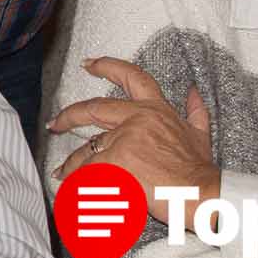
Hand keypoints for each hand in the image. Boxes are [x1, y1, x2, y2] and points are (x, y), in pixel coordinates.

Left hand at [49, 58, 217, 225]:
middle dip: (69, 116)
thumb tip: (193, 90)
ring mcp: (125, 139)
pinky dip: (79, 181)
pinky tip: (71, 188)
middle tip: (55, 123)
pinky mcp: (116, 161)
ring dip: (73, 163)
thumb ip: (195, 110)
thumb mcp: (200, 134)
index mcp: (155, 109)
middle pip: (94, 109)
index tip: (88, 63)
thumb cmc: (200, 170)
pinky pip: (90, 170)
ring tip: (62, 173)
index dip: (107, 66)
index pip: (131, 77)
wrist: (201, 194)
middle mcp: (137, 118)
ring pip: (88, 148)